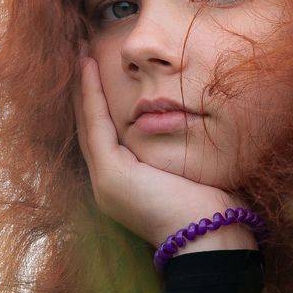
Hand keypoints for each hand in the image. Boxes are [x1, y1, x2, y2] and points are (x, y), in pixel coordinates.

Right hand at [71, 54, 257, 251]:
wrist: (211, 237)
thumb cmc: (212, 208)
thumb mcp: (188, 172)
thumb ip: (177, 151)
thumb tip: (186, 124)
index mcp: (126, 188)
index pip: (107, 139)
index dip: (100, 107)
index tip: (97, 75)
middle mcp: (108, 186)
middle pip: (91, 130)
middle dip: (85, 95)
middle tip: (79, 58)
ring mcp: (104, 182)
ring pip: (89, 125)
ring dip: (83, 88)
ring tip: (80, 55)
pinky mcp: (109, 175)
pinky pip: (96, 125)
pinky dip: (91, 95)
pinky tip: (88, 68)